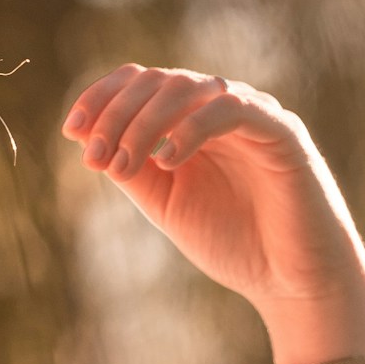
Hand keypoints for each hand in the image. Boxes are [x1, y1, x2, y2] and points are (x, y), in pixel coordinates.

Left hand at [61, 66, 364, 363]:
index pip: (142, 82)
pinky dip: (192, 128)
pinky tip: (167, 160)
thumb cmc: (234, 244)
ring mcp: (253, 115)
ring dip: (145, 122)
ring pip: (189, 88)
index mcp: (193, 121)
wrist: (293, 283)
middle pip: (159, 80)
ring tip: (123, 164)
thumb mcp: (165, 204)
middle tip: (93, 156)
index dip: (102, 97)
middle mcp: (222, 109)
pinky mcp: (281, 132)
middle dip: (116, 114)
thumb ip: (131, 168)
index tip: (71, 131)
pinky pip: (230, 109)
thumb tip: (84, 136)